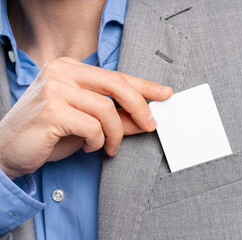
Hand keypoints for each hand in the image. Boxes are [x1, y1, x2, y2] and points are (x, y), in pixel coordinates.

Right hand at [0, 57, 172, 179]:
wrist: (7, 150)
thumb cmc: (49, 134)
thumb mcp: (89, 123)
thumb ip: (116, 118)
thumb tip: (146, 118)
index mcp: (70, 69)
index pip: (116, 75)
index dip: (144, 86)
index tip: (165, 93)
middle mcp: (61, 72)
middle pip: (116, 84)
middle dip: (140, 106)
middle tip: (151, 125)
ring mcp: (54, 89)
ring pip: (106, 110)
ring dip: (115, 134)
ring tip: (108, 147)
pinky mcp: (51, 110)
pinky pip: (92, 127)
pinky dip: (97, 141)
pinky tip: (86, 146)